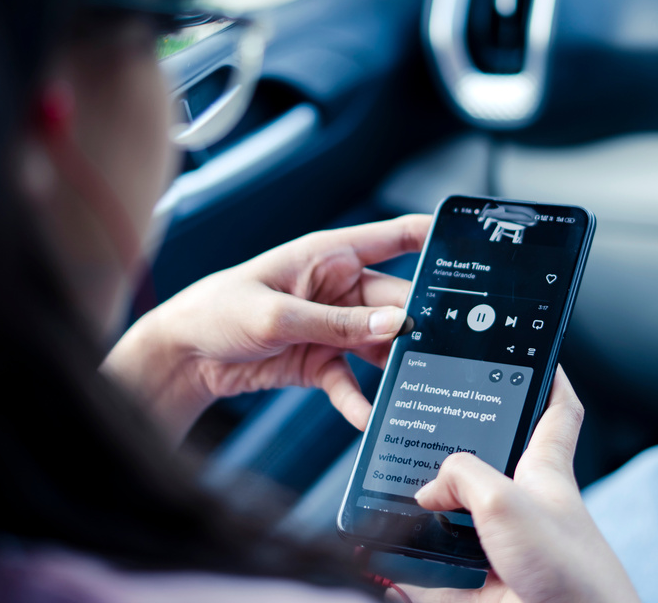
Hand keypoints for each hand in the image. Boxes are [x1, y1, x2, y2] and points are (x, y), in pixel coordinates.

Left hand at [102, 214, 430, 442]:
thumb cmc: (218, 311)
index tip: (475, 249)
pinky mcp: (320, 361)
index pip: (395, 237)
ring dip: (396, 368)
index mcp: (330, 254)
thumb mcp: (278, 315)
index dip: (436, 237)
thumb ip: (338, 324)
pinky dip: (360, 401)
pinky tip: (370, 420)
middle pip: (396, 303)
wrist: (181, 356)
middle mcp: (338, 288)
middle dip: (419, 325)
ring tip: (418, 388)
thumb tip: (396, 324)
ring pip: (380, 345)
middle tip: (445, 350)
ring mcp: (332, 326)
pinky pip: (352, 381)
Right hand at [409, 369, 639, 602]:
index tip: (534, 352)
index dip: (548, 376)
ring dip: (425, 517)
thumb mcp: (507, 502)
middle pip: (489, 464)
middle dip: (456, 450)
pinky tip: (387, 566)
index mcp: (544, 471)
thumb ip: (461, 477)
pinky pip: (436, 579)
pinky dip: (410, 574)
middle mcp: (526, 506)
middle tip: (423, 433)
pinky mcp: (485, 591)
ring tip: (393, 501)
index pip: (556, 409)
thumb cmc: (572, 575)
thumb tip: (426, 491)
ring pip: (455, 523)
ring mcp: (505, 550)